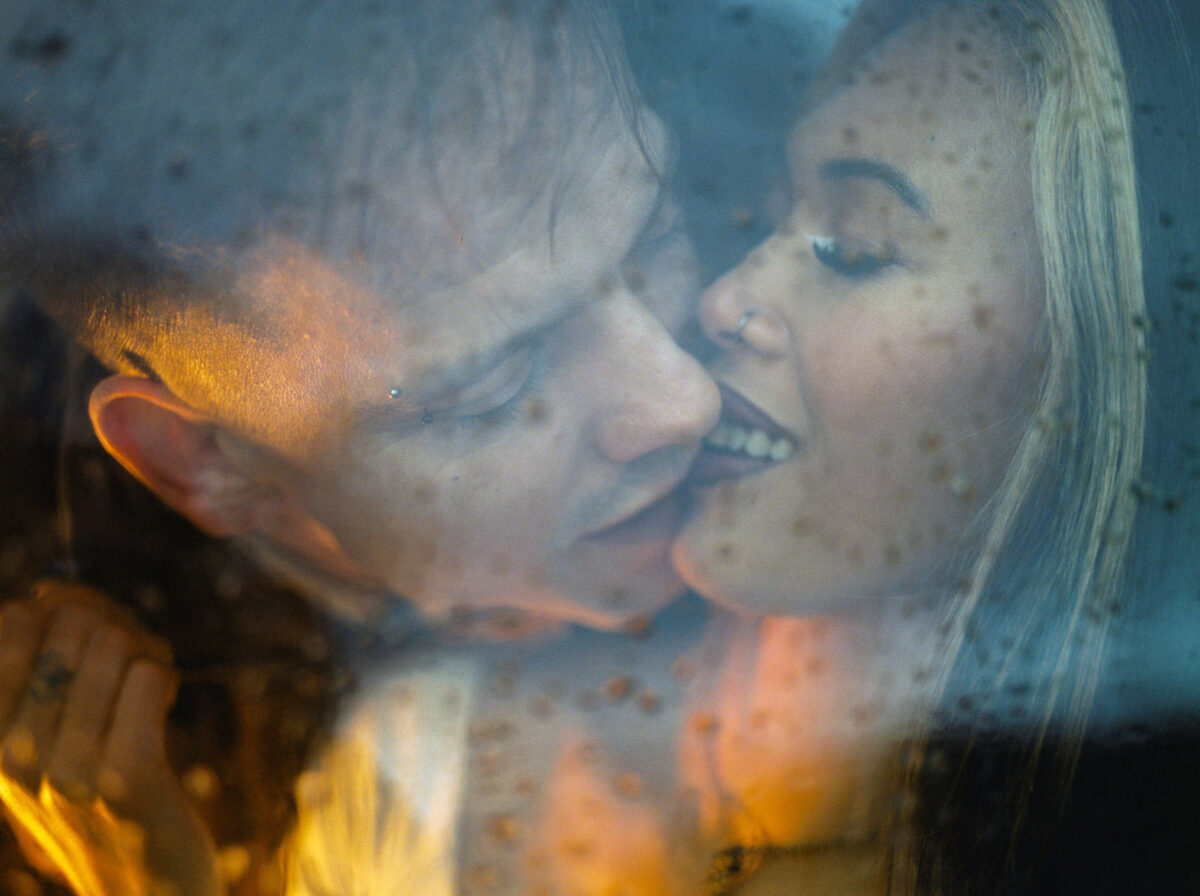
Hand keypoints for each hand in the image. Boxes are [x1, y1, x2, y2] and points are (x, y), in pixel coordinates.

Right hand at [0, 580, 221, 895]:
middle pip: (72, 621)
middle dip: (116, 627)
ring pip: (114, 643)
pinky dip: (165, 678)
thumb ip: (44, 656)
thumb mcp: (46, 728)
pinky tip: (163, 704)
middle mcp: (9, 753)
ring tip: (145, 688)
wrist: (141, 879)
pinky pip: (149, 676)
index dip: (65, 607)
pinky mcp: (124, 777)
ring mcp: (64, 768)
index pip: (12, 620)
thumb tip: (50, 590)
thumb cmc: (97, 786)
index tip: (90, 637)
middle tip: (130, 663)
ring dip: (145, 653)